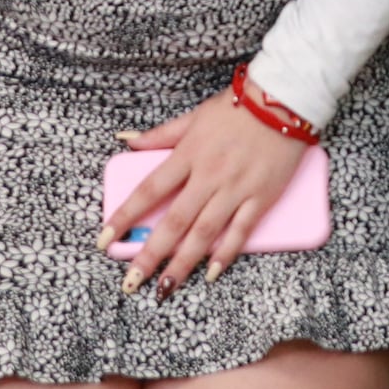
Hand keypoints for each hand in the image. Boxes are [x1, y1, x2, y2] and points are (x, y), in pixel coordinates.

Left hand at [100, 88, 310, 293]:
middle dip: (150, 255)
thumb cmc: (237, 107)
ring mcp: (236, 189)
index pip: (148, 190)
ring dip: (183, 263)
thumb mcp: (194, 116)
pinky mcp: (261, 197)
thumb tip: (128, 142)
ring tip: (164, 289)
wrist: (284, 99)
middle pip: (174, 221)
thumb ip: (161, 135)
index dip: (125, 217)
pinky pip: (240, 231)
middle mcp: (209, 176)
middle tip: (131, 282)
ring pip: (204, 233)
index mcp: (188, 155)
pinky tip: (211, 273)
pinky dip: (226, 253)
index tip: (104, 240)